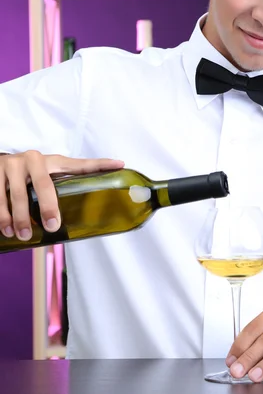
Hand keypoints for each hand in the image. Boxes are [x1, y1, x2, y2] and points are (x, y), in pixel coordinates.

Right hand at [0, 151, 123, 240]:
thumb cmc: (26, 175)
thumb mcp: (44, 176)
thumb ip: (59, 188)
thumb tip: (76, 218)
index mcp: (51, 161)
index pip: (79, 165)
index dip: (100, 165)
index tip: (120, 165)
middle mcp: (33, 159)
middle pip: (44, 185)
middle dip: (48, 207)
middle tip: (52, 226)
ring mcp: (12, 164)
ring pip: (17, 195)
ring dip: (19, 218)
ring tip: (22, 234)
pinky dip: (1, 215)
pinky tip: (5, 229)